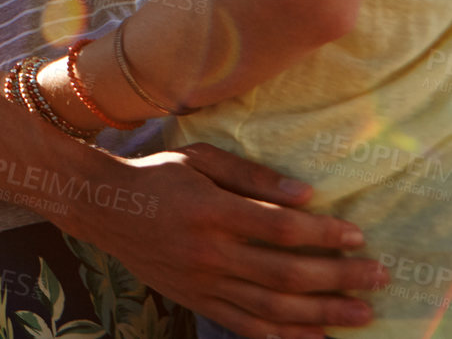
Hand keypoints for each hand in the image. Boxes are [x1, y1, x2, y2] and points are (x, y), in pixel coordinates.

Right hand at [79, 146, 385, 338]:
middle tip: (377, 277)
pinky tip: (315, 336)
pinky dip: (283, 335)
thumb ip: (251, 174)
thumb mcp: (198, 157)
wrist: (101, 206)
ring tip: (361, 313)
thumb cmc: (155, 174)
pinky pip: (245, 325)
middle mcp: (207, 251)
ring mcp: (200, 281)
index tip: (357, 234)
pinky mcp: (194, 299)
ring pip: (272, 306)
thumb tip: (306, 194)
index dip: (323, 233)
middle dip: (339, 277)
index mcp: (210, 210)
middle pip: (285, 273)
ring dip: (323, 313)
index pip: (279, 228)